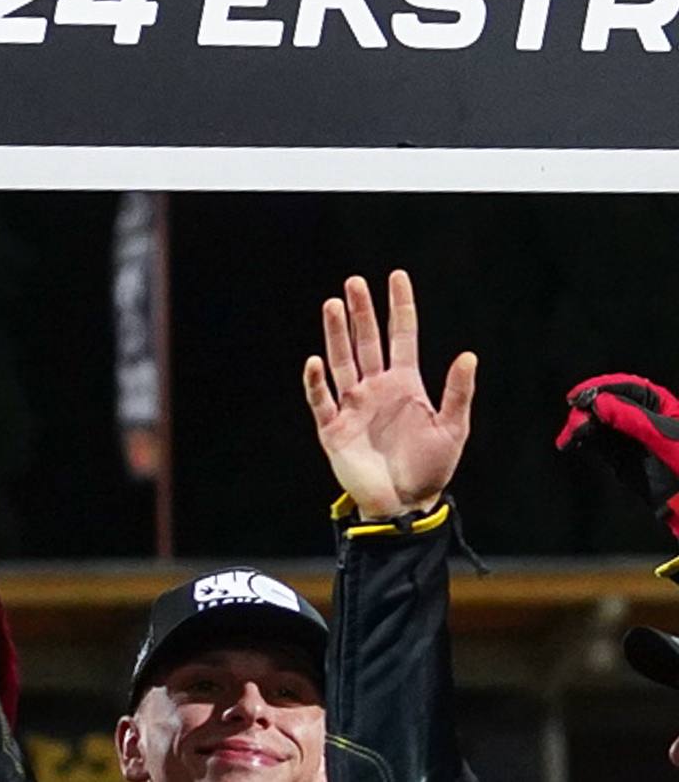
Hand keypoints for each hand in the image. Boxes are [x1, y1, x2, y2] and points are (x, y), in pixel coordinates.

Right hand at [303, 270, 476, 519]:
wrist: (403, 506)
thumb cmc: (430, 469)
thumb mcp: (453, 428)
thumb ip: (457, 392)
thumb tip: (468, 355)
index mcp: (405, 385)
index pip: (401, 336)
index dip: (399, 307)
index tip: (397, 277)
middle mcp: (376, 388)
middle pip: (366, 341)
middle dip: (361, 312)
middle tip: (354, 282)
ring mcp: (352, 406)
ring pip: (342, 362)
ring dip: (336, 334)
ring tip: (332, 305)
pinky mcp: (333, 428)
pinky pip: (322, 399)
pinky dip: (317, 381)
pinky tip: (315, 362)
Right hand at [556, 373, 678, 538]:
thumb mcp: (664, 440)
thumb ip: (634, 420)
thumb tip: (600, 402)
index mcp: (658, 404)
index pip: (625, 387)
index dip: (599, 388)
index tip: (578, 397)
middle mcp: (640, 415)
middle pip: (605, 403)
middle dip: (586, 411)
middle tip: (576, 425)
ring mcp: (627, 434)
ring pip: (595, 421)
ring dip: (579, 425)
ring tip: (568, 438)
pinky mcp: (617, 453)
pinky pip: (594, 440)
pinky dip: (580, 439)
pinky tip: (570, 442)